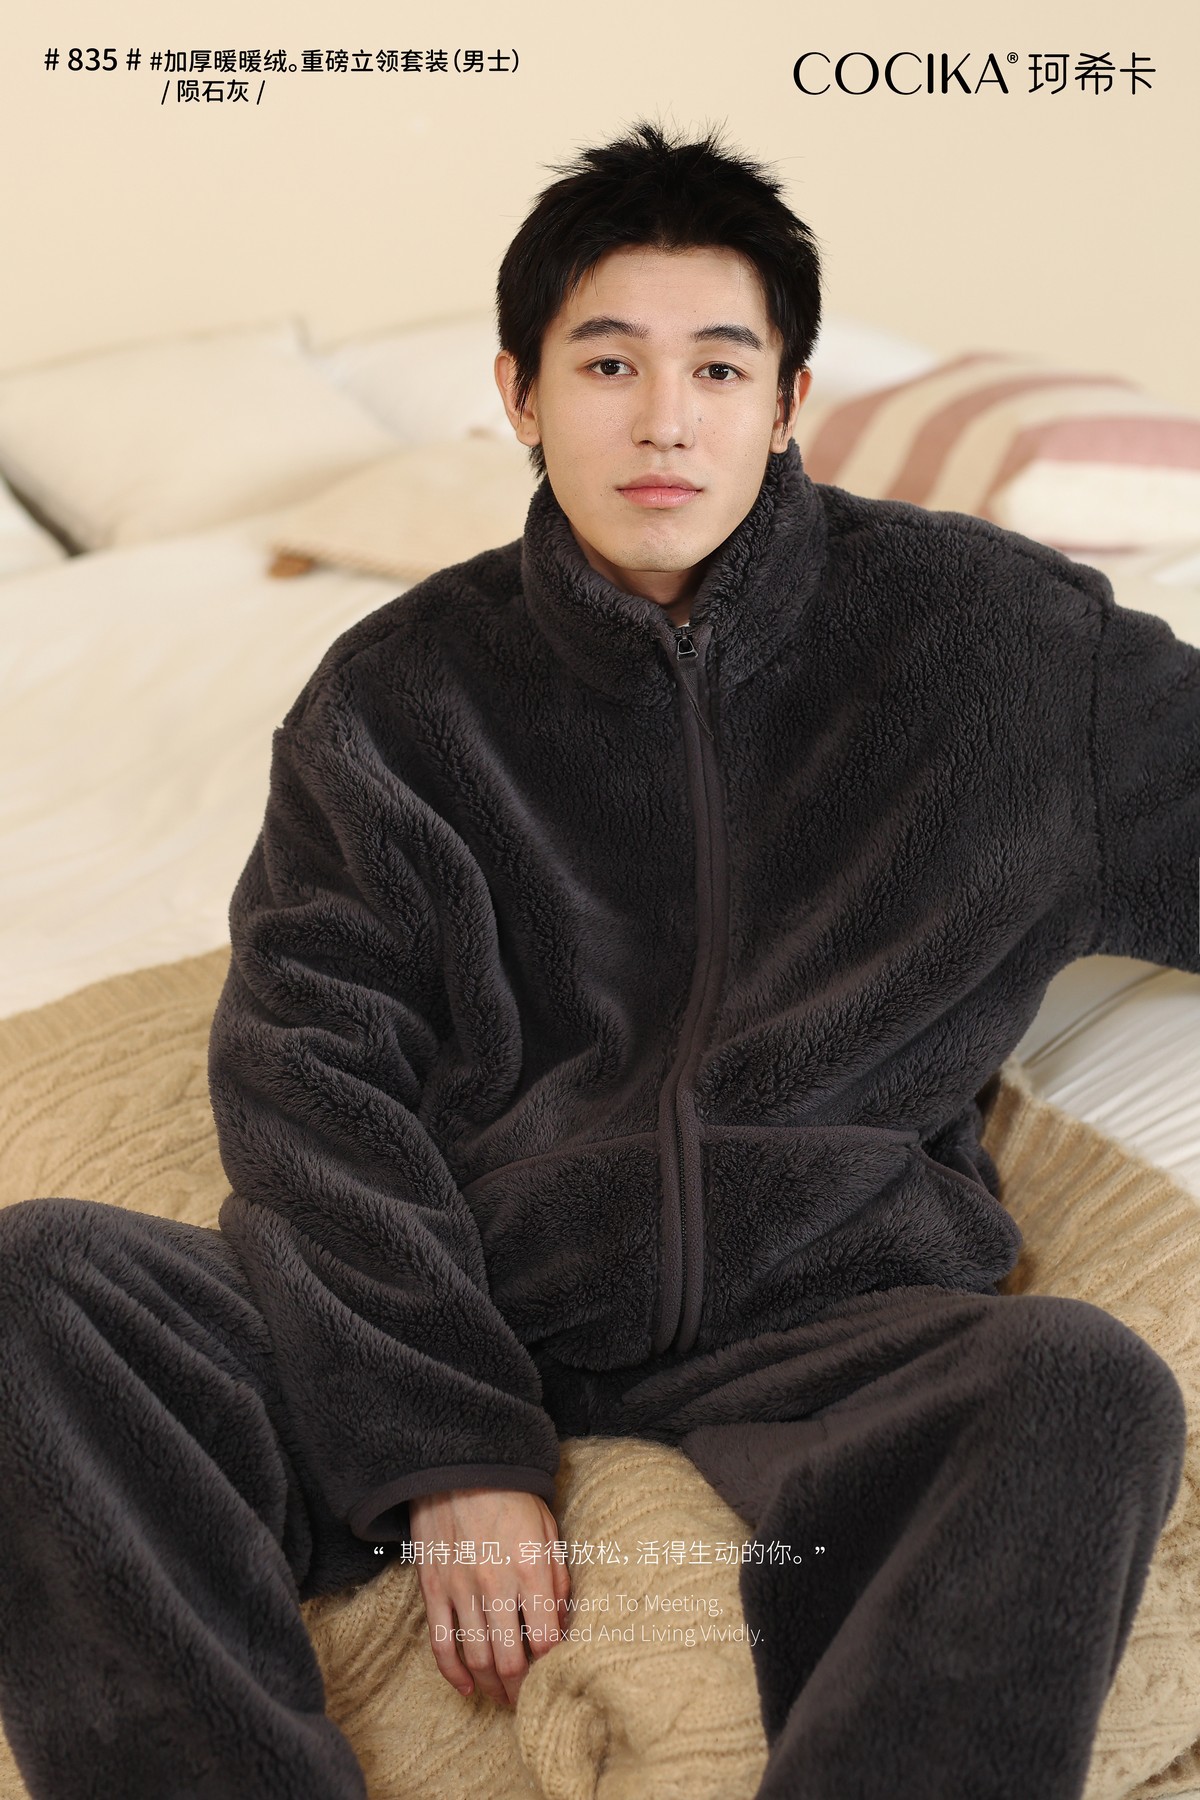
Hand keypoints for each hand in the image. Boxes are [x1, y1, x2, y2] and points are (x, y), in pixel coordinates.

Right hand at [408, 1486, 570, 1706]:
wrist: (460, 1465)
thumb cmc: (512, 1496)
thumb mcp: (549, 1529)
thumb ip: (558, 1579)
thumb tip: (563, 1624)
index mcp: (531, 1569)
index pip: (546, 1639)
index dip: (552, 1666)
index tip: (556, 1675)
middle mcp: (495, 1585)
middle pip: (510, 1660)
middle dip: (522, 1689)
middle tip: (528, 1700)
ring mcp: (460, 1589)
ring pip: (477, 1658)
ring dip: (492, 1686)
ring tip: (503, 1697)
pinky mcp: (433, 1588)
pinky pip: (441, 1642)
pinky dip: (454, 1672)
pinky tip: (468, 1686)